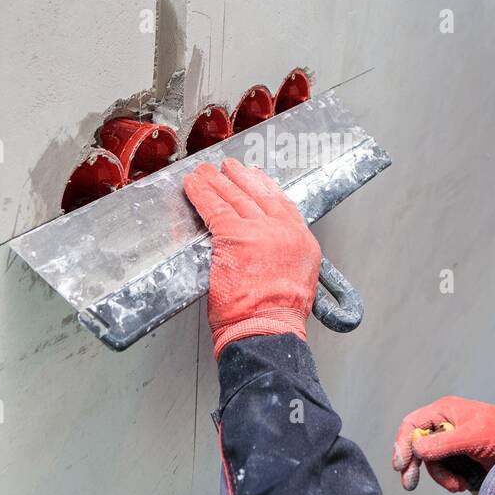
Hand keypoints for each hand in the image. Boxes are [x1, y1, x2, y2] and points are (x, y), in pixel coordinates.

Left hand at [183, 157, 321, 358]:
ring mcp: (259, 230)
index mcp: (301, 241)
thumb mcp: (297, 281)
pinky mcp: (234, 234)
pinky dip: (200, 194)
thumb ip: (284, 258)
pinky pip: (213, 207)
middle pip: (257, 195)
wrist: (268, 328)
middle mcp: (283, 230)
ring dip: (216, 182)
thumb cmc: (277, 317)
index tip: (257, 176)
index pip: (282, 204)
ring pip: (234, 197)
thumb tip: (267, 252)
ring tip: (206, 172)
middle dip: (240, 178)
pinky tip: (192, 185)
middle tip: (229, 167)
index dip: (266, 187)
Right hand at [392, 396, 494, 492]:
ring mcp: (451, 442)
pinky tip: (462, 483)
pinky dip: (450, 480)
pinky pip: (445, 470)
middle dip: (414, 465)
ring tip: (457, 484)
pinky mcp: (460, 457)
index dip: (403, 443)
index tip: (401, 465)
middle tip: (409, 484)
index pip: (413, 424)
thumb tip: (417, 450)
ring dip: (442, 476)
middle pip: (418, 446)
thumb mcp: (471, 437)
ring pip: (432, 462)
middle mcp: (444, 425)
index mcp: (444, 412)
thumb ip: (443, 443)